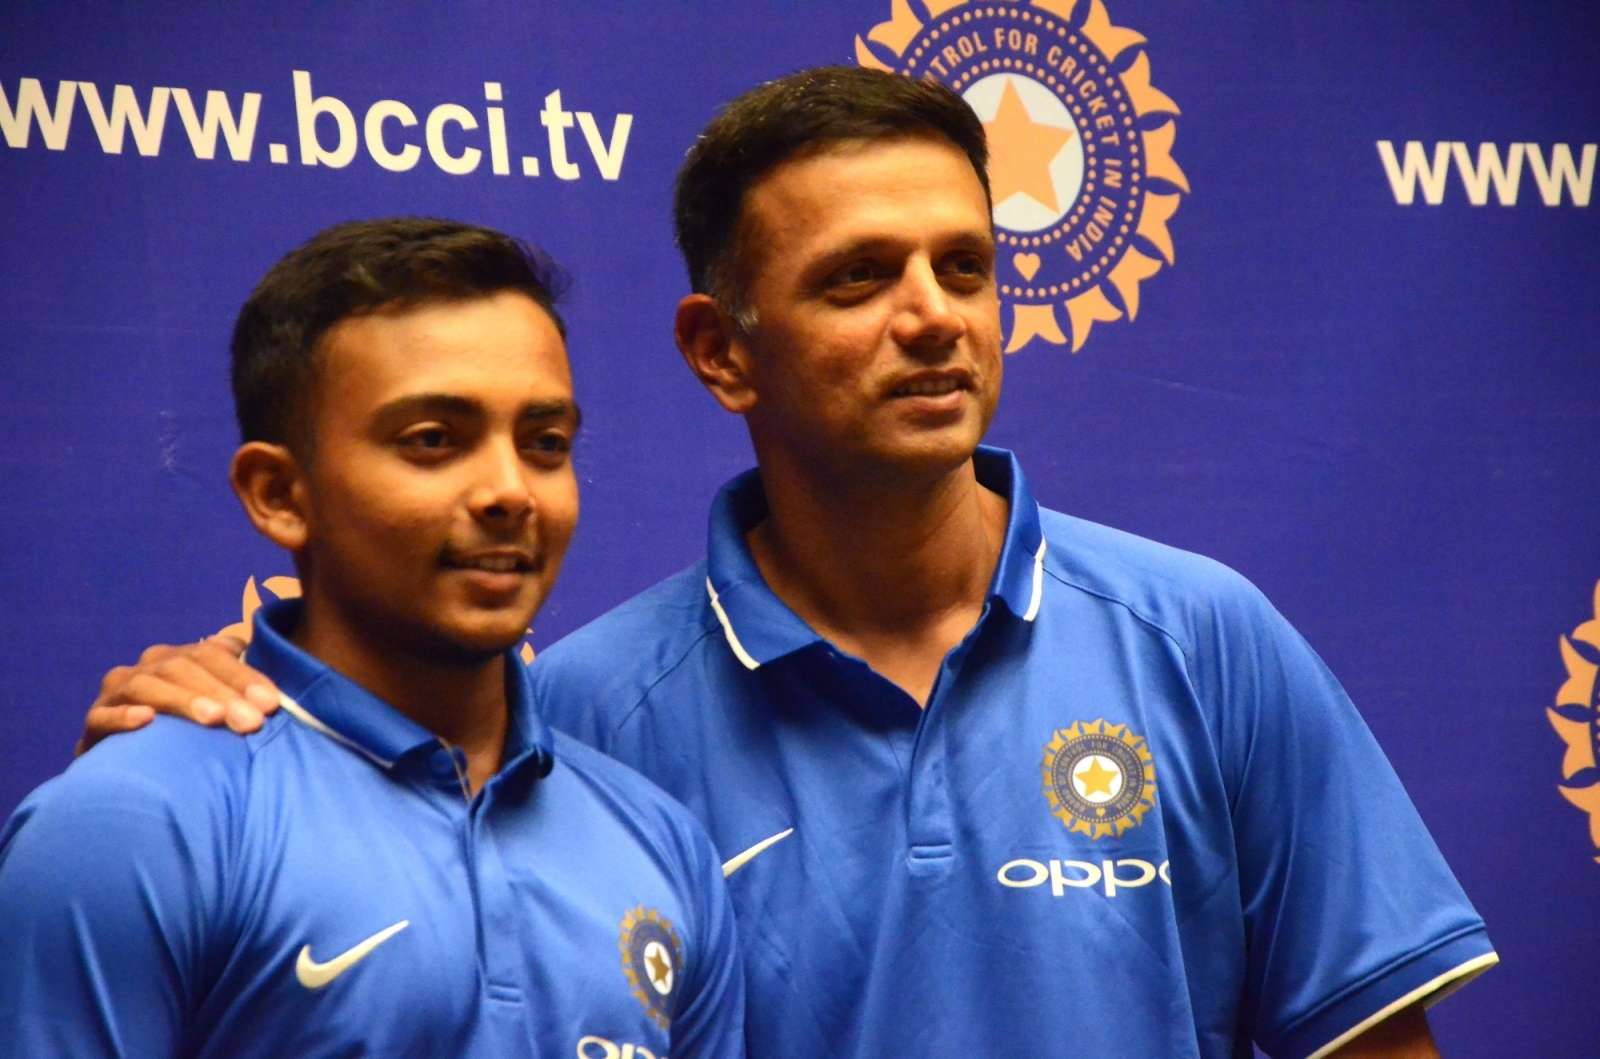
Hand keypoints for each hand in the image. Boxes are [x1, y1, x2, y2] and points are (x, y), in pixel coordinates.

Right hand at [77, 635, 280, 754]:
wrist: (127, 762)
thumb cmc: (181, 727)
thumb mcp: (211, 699)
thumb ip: (230, 670)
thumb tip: (242, 645)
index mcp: (176, 658)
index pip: (211, 655)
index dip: (243, 675)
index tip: (271, 703)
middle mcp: (146, 668)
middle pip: (183, 667)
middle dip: (222, 693)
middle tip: (252, 722)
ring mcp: (116, 692)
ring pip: (147, 686)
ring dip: (182, 701)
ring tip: (213, 719)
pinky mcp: (93, 722)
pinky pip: (102, 716)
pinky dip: (123, 716)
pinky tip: (146, 720)